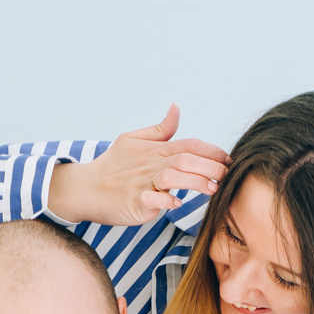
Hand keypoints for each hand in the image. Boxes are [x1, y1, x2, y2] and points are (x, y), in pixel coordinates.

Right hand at [47, 104, 229, 225]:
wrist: (85, 188)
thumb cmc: (112, 166)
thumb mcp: (133, 140)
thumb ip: (159, 129)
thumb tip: (176, 108)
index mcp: (154, 150)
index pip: (189, 145)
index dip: (211, 151)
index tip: (228, 160)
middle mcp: (151, 164)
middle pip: (185, 160)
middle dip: (210, 167)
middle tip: (228, 175)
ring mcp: (142, 184)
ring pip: (172, 177)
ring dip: (195, 182)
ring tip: (212, 189)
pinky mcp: (133, 203)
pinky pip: (151, 201)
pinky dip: (165, 202)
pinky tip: (177, 204)